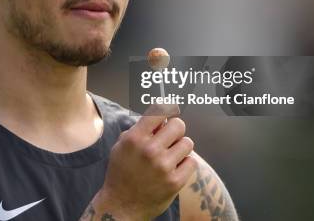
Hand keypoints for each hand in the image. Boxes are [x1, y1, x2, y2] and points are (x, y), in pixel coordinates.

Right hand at [91, 105, 196, 219]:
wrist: (121, 205)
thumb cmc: (121, 173)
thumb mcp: (121, 147)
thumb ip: (139, 130)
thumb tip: (161, 118)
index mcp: (134, 138)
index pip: (159, 112)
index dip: (167, 109)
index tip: (170, 111)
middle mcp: (149, 150)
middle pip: (178, 125)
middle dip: (176, 129)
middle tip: (170, 137)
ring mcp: (163, 166)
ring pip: (188, 143)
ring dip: (180, 148)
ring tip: (170, 156)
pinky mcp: (175, 182)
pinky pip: (192, 162)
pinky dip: (185, 164)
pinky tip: (174, 168)